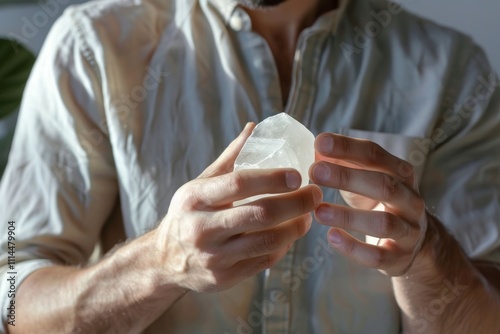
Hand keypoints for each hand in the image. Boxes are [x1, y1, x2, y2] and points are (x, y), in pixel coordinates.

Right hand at [155, 123, 322, 291]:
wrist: (165, 260)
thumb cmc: (189, 214)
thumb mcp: (200, 184)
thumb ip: (230, 158)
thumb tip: (254, 128)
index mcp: (195, 198)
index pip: (238, 184)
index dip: (272, 178)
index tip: (298, 174)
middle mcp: (201, 228)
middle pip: (259, 214)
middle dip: (296, 203)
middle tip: (316, 193)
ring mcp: (213, 256)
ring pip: (267, 241)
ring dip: (296, 226)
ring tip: (308, 214)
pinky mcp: (224, 277)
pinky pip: (264, 261)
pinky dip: (284, 246)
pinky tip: (291, 234)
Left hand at [310, 133, 427, 275]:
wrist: (416, 244)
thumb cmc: (379, 202)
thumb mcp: (366, 179)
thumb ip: (344, 163)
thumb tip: (315, 147)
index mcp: (401, 174)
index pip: (375, 155)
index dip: (348, 148)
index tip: (320, 143)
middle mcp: (410, 200)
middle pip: (384, 185)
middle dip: (347, 177)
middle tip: (314, 171)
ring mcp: (408, 230)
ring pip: (383, 222)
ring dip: (348, 216)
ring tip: (318, 211)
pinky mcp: (399, 257)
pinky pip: (378, 256)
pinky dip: (354, 248)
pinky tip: (332, 237)